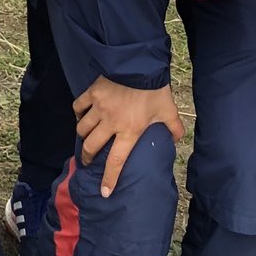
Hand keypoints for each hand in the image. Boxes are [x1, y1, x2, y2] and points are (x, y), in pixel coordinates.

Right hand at [73, 77, 184, 195]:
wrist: (140, 64)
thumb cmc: (155, 90)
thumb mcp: (168, 111)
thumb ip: (173, 128)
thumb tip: (177, 139)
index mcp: (129, 131)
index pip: (116, 161)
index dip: (109, 179)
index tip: (104, 192)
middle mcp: (111, 123)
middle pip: (91, 146)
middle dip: (86, 158)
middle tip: (86, 161)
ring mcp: (99, 107)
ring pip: (82, 128)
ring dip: (82, 136)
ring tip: (84, 139)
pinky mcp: (92, 93)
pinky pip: (78, 107)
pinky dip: (78, 113)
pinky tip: (81, 115)